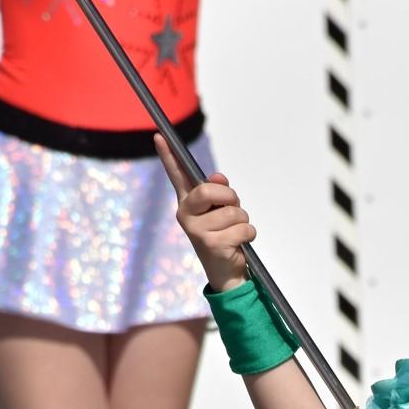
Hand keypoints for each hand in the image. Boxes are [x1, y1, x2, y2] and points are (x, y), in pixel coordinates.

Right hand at [155, 135, 252, 294]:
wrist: (226, 272)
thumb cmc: (223, 235)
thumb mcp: (220, 210)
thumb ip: (219, 192)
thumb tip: (219, 178)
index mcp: (187, 203)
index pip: (177, 176)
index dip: (168, 156)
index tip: (159, 137)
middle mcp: (186, 215)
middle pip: (209, 191)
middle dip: (230, 198)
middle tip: (233, 210)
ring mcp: (197, 231)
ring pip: (233, 212)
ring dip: (243, 221)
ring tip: (235, 232)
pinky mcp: (212, 245)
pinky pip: (242, 229)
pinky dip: (248, 235)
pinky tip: (239, 244)